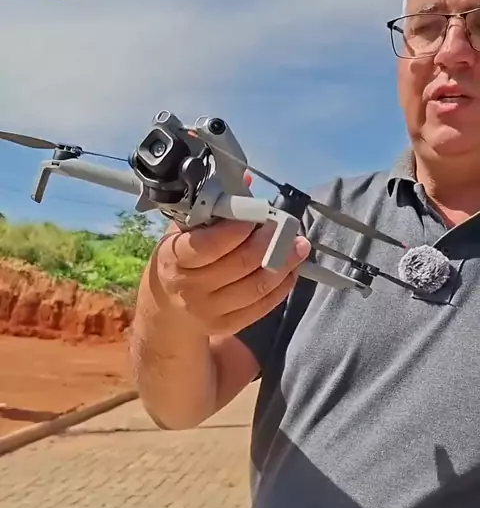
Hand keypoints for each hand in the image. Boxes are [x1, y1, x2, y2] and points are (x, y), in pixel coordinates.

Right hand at [152, 217, 310, 335]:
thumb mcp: (182, 232)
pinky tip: (290, 270)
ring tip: (298, 246)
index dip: (236, 230)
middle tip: (287, 227)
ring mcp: (209, 311)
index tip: (258, 214)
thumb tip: (245, 182)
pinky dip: (281, 287)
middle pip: (240, 264)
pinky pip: (262, 306)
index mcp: (174, 259)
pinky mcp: (227, 325)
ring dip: (284, 264)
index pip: (208, 245)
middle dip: (269, 242)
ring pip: (256, 286)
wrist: (167, 308)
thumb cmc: (179, 261)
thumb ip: (211, 208)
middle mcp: (189, 288)